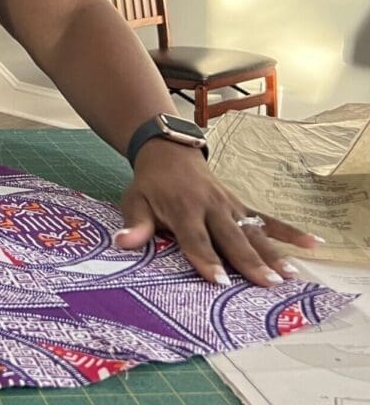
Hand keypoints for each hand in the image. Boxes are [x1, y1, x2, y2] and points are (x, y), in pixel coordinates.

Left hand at [115, 139, 320, 286]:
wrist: (168, 152)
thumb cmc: (150, 185)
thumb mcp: (134, 200)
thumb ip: (134, 224)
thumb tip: (123, 243)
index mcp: (182, 208)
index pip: (195, 238)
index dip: (206, 259)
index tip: (220, 281)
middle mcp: (210, 207)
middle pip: (230, 238)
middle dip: (248, 261)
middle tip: (268, 283)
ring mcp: (229, 205)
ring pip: (253, 231)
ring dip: (273, 252)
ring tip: (291, 274)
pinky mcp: (240, 205)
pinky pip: (268, 217)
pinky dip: (290, 230)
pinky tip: (313, 243)